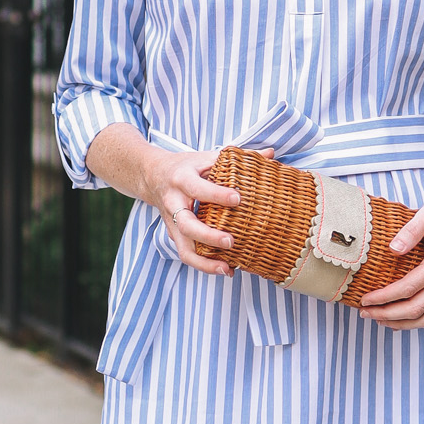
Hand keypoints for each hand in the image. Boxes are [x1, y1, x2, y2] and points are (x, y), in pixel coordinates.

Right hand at [146, 147, 239, 276]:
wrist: (152, 176)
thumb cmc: (186, 166)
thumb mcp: (206, 156)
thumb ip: (236, 157)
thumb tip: (270, 154)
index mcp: (181, 179)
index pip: (197, 187)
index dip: (216, 194)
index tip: (238, 199)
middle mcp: (173, 203)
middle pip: (187, 224)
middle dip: (208, 236)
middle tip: (230, 241)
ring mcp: (172, 223)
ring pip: (184, 248)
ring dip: (204, 262)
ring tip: (226, 268)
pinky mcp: (175, 235)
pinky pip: (187, 254)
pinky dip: (205, 265)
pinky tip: (226, 269)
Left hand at [359, 178, 423, 328]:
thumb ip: (410, 231)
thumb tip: (392, 250)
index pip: (409, 287)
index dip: (385, 297)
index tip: (365, 299)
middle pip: (416, 308)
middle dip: (388, 314)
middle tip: (364, 312)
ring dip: (401, 323)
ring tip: (378, 319)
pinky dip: (415, 320)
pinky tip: (397, 318)